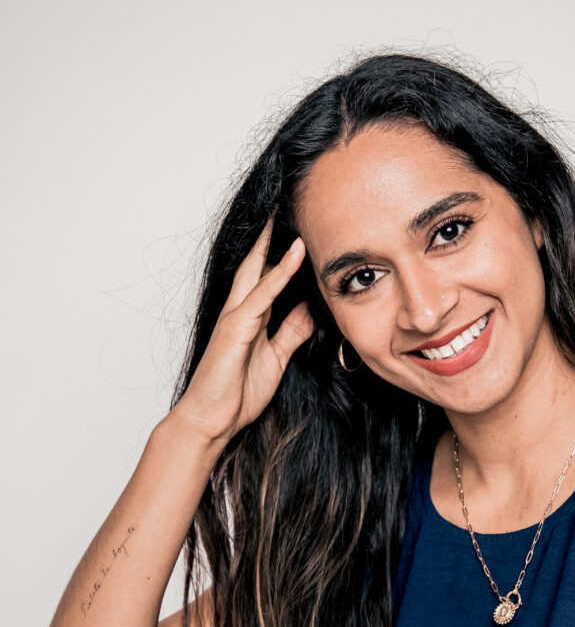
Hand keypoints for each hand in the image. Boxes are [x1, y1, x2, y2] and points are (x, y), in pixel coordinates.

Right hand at [170, 217, 314, 445]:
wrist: (212, 421)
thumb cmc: (236, 394)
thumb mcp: (276, 358)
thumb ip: (291, 333)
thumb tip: (311, 310)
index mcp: (250, 319)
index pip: (268, 277)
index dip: (284, 254)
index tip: (303, 231)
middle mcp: (241, 312)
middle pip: (258, 263)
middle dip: (274, 236)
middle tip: (291, 204)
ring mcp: (236, 318)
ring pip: (259, 270)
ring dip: (277, 242)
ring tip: (294, 212)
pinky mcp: (236, 328)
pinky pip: (261, 295)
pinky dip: (279, 273)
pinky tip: (295, 254)